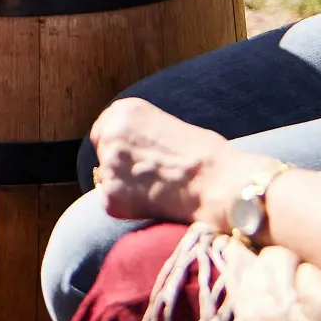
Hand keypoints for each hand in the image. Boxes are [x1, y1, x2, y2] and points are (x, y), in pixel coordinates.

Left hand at [89, 98, 264, 230]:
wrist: (217, 182)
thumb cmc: (205, 155)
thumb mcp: (168, 126)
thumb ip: (141, 134)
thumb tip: (132, 150)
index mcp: (124, 111)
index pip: (104, 131)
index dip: (119, 148)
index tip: (133, 159)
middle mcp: (110, 133)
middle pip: (103, 155)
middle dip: (120, 167)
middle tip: (148, 179)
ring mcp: (108, 165)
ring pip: (108, 181)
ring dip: (126, 188)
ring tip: (158, 190)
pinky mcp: (110, 196)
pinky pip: (114, 205)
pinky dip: (129, 209)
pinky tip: (155, 204)